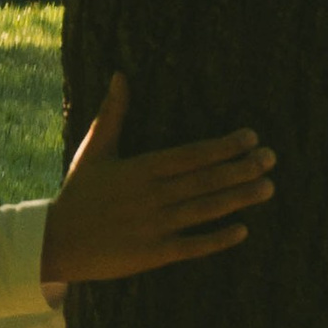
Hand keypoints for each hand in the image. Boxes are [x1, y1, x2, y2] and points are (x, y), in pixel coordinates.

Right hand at [42, 74, 274, 284]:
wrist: (55, 241)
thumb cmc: (78, 193)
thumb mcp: (94, 150)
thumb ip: (113, 114)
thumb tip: (120, 74)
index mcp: (140, 168)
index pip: (191, 154)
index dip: (223, 146)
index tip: (251, 137)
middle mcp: (152, 196)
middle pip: (205, 180)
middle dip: (242, 168)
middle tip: (272, 158)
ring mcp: (154, 226)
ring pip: (205, 210)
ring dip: (239, 198)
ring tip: (268, 187)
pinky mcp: (153, 253)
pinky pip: (193, 246)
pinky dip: (218, 239)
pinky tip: (243, 230)